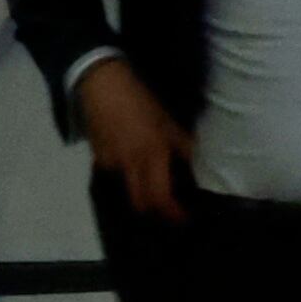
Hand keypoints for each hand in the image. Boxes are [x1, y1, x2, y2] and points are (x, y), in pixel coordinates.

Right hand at [76, 58, 193, 222]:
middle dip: (156, 213)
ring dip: (143, 196)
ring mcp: (109, 163)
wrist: (100, 83)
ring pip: (128, 192)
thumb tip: (203, 168)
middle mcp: (128, 164)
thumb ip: (185, 147)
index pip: (160, 197)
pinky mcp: (97, 158)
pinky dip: (129, 179)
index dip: (172, 213)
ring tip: (156, 190)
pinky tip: (136, 171)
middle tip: (172, 211)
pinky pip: (116, 177)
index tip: (185, 218)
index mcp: (151, 155)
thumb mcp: (168, 123)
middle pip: (141, 204)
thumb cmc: (140, 102)